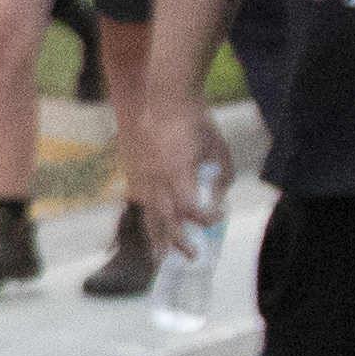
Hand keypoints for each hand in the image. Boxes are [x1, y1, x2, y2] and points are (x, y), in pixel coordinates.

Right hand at [123, 94, 231, 248]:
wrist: (165, 99)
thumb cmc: (196, 122)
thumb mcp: (218, 148)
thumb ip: (221, 177)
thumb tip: (218, 198)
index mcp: (178, 172)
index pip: (190, 208)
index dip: (204, 219)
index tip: (216, 218)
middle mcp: (157, 179)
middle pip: (166, 220)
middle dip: (179, 242)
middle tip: (192, 255)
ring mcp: (142, 176)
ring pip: (148, 214)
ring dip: (156, 237)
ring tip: (160, 256)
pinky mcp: (133, 171)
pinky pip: (140, 200)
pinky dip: (147, 214)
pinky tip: (153, 225)